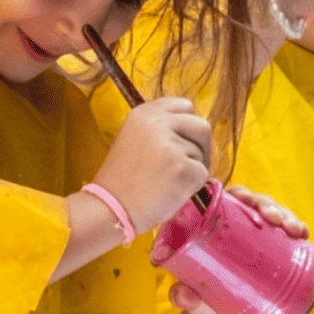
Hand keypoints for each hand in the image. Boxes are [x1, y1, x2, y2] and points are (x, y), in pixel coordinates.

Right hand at [92, 96, 210, 234]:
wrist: (111, 208)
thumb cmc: (123, 179)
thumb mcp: (134, 138)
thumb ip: (159, 128)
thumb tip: (192, 132)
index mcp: (144, 113)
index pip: (184, 106)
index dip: (188, 125)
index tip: (184, 140)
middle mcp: (158, 123)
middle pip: (201, 125)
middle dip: (202, 146)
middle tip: (191, 164)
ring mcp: (171, 144)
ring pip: (202, 152)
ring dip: (193, 167)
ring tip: (168, 181)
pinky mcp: (183, 167)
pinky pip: (203, 173)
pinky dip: (193, 186)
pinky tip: (171, 192)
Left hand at [167, 185, 307, 313]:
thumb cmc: (200, 298)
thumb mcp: (190, 295)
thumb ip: (182, 295)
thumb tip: (183, 296)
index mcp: (211, 224)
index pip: (225, 199)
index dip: (238, 194)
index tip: (246, 199)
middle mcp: (236, 224)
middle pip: (253, 204)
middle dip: (267, 205)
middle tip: (273, 218)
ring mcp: (258, 237)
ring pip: (274, 216)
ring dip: (286, 215)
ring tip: (292, 229)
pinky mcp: (276, 251)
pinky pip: (288, 233)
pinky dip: (297, 228)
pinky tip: (303, 233)